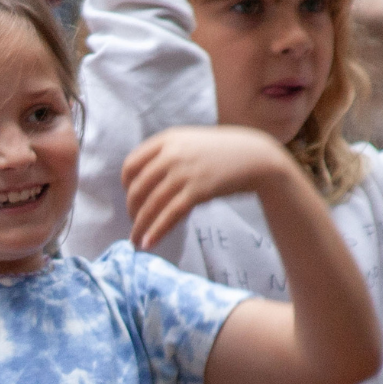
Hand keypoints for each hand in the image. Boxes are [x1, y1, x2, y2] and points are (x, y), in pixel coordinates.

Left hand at [123, 125, 291, 249]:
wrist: (256, 157)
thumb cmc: (222, 152)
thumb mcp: (190, 143)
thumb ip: (167, 155)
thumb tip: (143, 182)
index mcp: (167, 140)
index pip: (131, 164)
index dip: (126, 185)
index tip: (130, 197)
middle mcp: (171, 154)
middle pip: (138, 188)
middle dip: (132, 210)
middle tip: (134, 223)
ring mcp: (184, 172)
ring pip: (150, 205)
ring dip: (139, 227)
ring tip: (136, 241)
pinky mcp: (197, 191)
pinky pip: (169, 215)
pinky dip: (156, 232)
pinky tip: (149, 244)